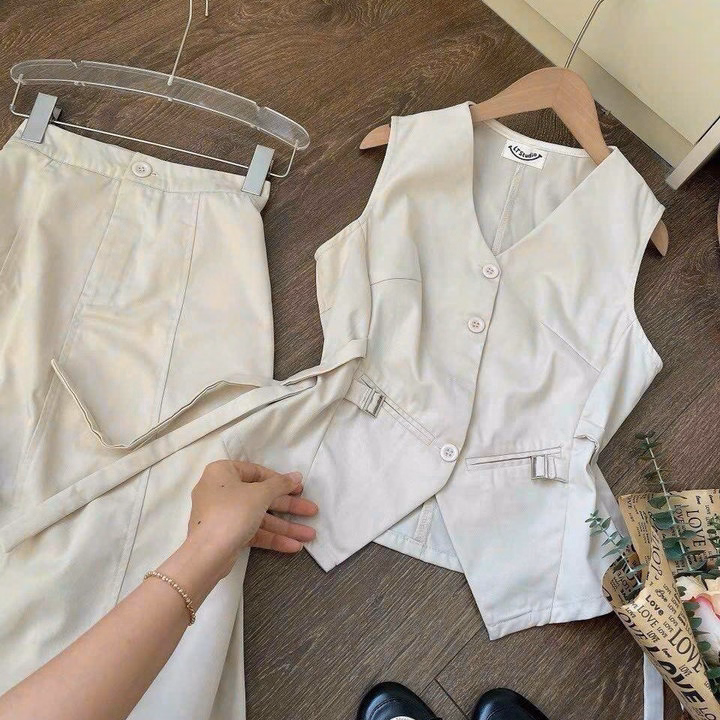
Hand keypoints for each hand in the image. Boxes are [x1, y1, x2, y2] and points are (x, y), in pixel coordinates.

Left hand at [187, 460, 317, 577]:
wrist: (207, 554)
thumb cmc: (232, 512)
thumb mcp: (260, 494)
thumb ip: (280, 484)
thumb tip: (296, 476)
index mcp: (222, 472)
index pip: (256, 472)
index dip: (280, 481)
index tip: (299, 489)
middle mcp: (220, 491)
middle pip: (261, 496)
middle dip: (289, 507)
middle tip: (312, 511)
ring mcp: (223, 515)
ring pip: (260, 517)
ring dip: (285, 526)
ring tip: (310, 535)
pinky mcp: (227, 535)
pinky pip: (253, 531)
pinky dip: (272, 537)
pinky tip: (294, 546)